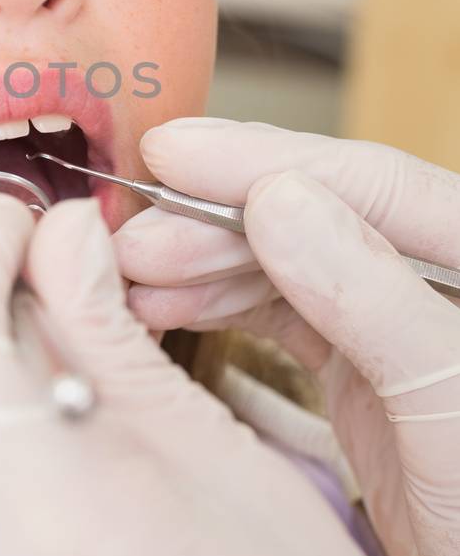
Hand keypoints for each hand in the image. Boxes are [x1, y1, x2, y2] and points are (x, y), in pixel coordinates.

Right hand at [113, 116, 459, 555]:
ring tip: (128, 278)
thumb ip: (373, 298)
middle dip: (217, 222)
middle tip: (129, 240)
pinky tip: (163, 308)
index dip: (262, 159)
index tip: (170, 151)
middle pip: (317, 219)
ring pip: (291, 268)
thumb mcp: (449, 405)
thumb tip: (277, 199)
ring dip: (205, 266)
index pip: (369, 183)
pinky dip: (220, 310)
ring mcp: (402, 332)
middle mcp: (439, 282)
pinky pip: (285, 321)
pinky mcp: (370, 383)